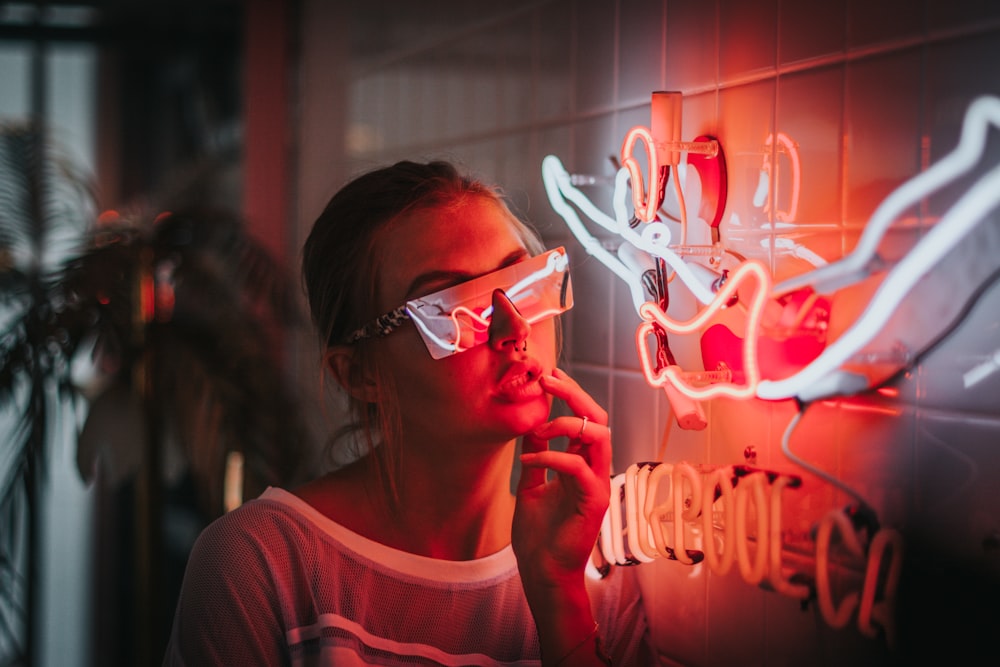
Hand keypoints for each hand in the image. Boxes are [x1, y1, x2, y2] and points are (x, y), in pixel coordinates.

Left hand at [512, 368, 611, 587]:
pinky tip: (528, 461)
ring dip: (566, 423)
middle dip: (574, 394)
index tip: (549, 377)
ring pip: (598, 435)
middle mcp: (594, 470)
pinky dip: (552, 456)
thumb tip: (531, 428)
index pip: (585, 419)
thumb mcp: (532, 485)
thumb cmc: (539, 536)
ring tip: (538, 428)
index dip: (570, 395)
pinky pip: (577, 466)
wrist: (543, 572)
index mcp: (582, 465)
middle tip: (549, 380)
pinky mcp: (593, 501)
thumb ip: (537, 457)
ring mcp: (597, 484)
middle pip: (598, 419)